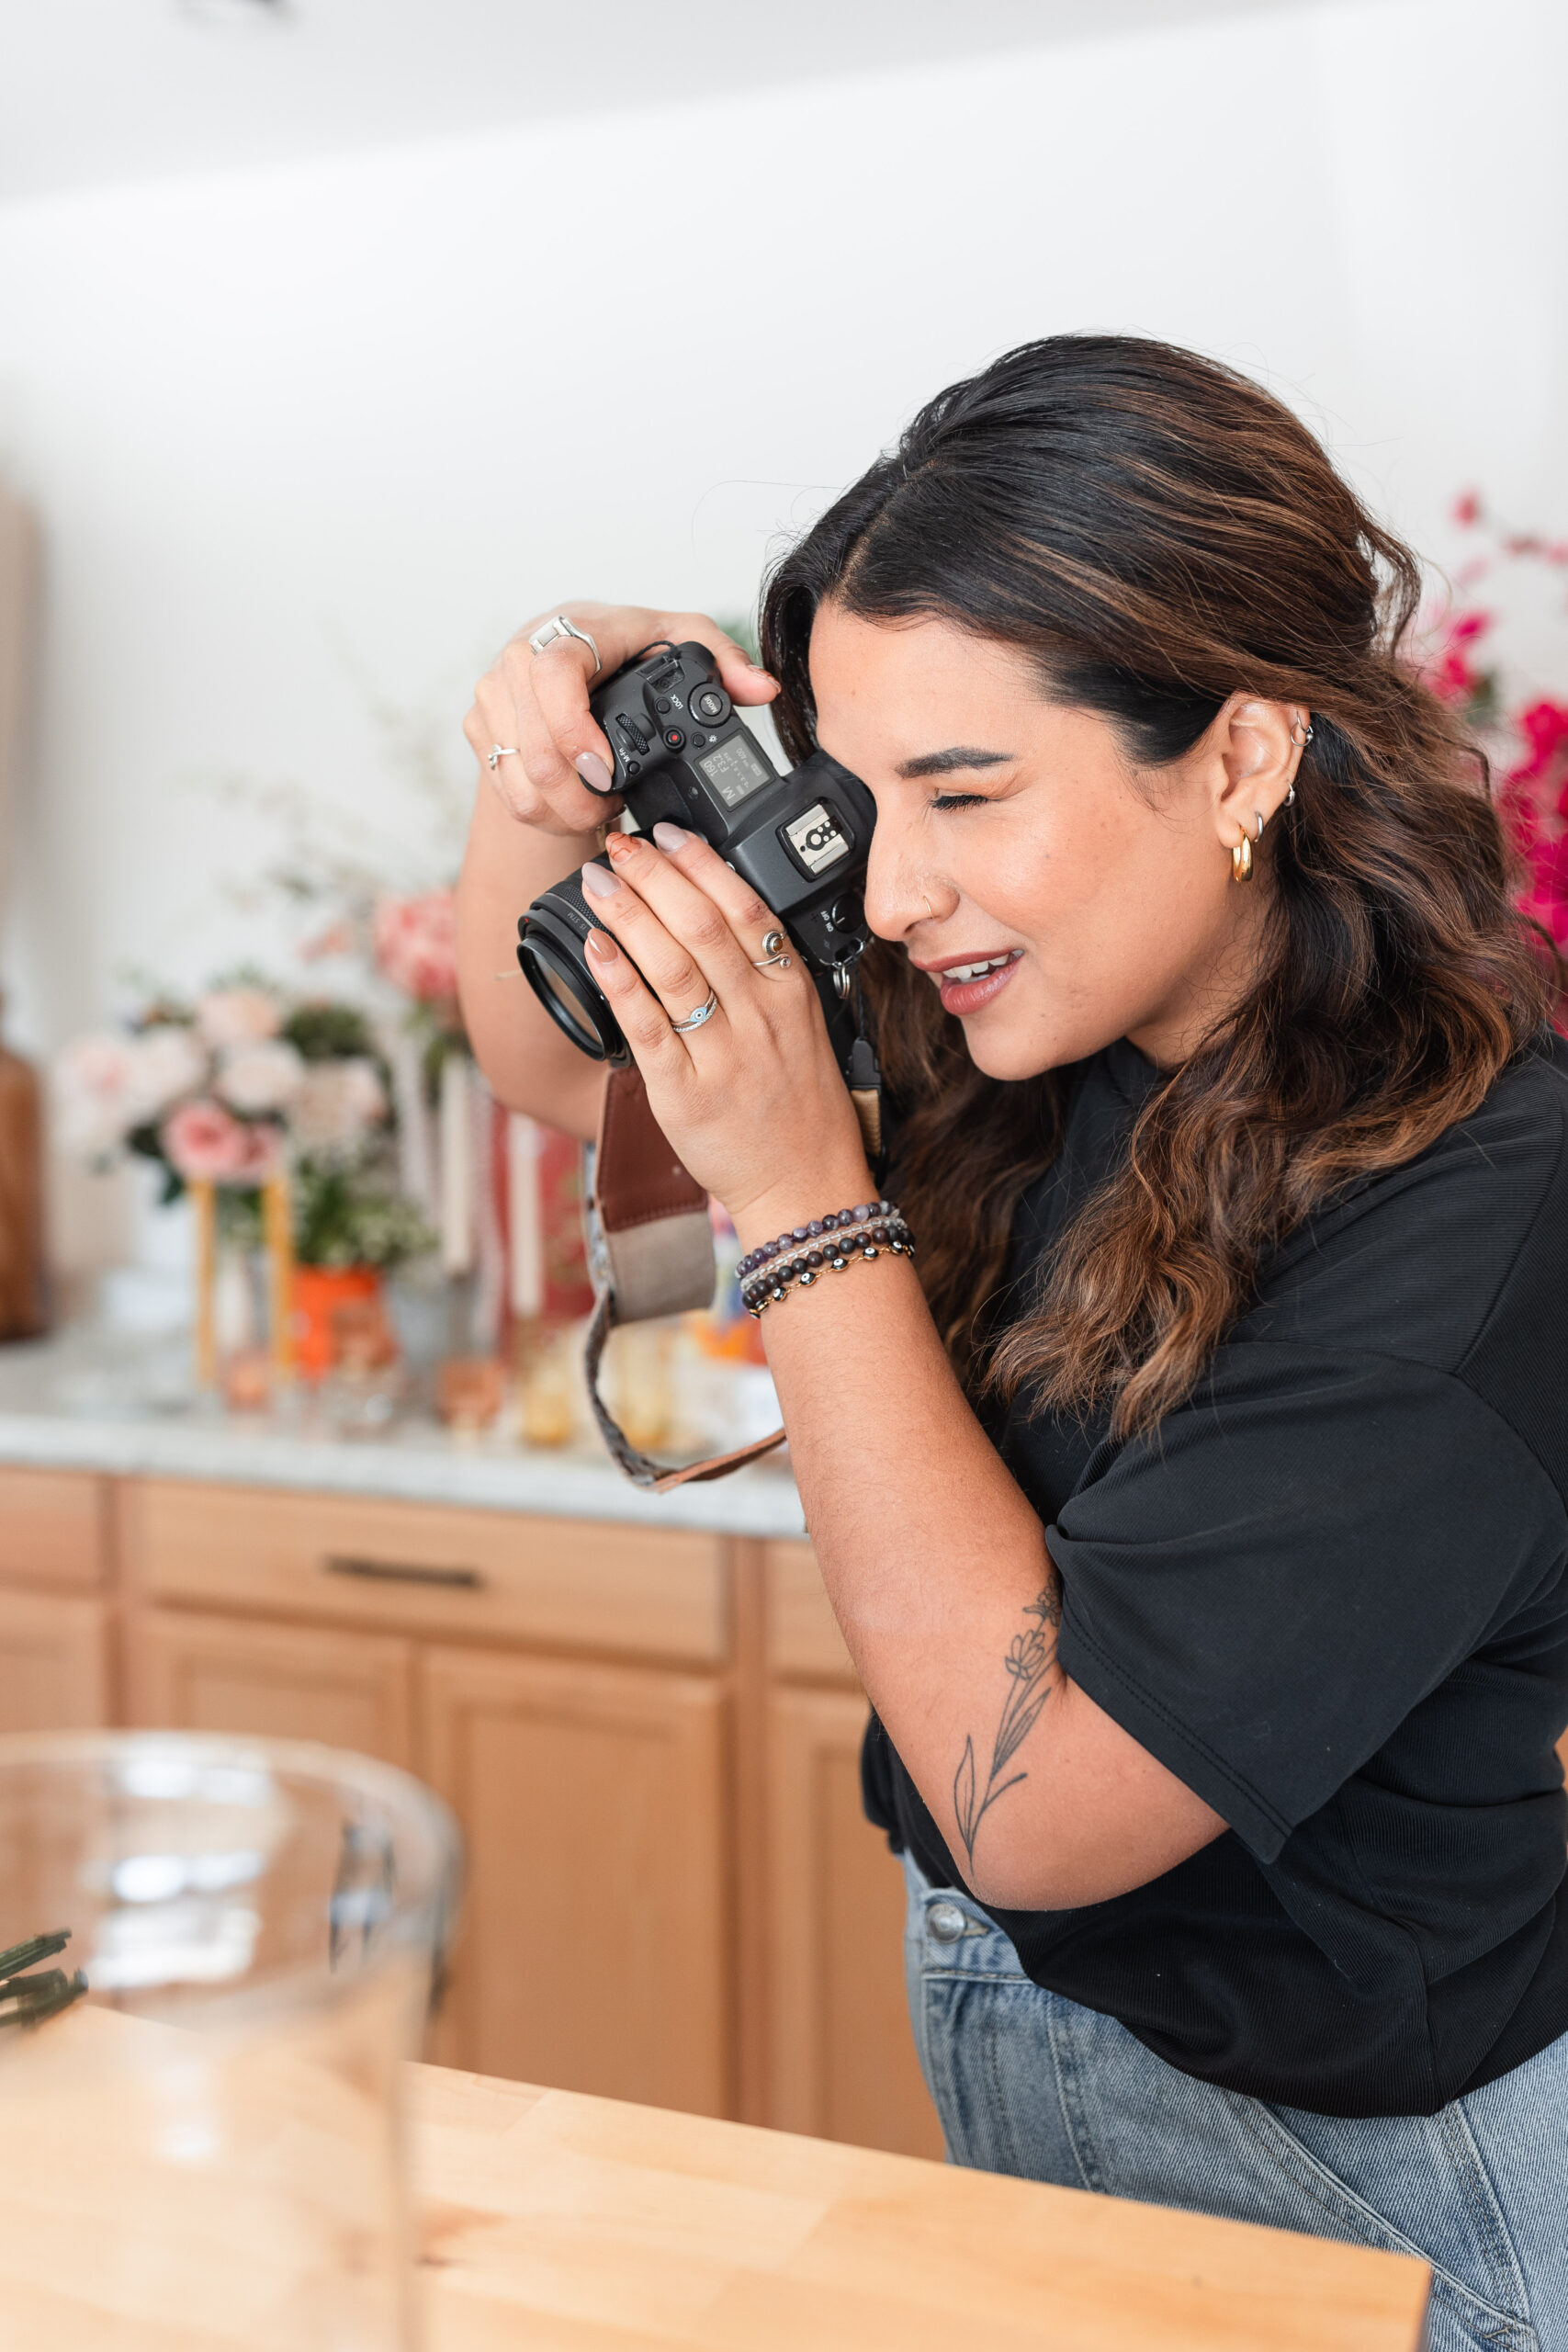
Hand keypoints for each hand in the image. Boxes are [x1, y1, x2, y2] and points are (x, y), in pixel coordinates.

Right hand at [463, 604, 777, 837]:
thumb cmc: (621, 645)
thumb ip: (722, 660)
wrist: (560, 650)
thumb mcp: (677, 639)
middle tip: (616, 803)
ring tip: (600, 805)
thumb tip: (761, 690)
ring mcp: (491, 695)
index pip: (553, 675)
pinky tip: (573, 804)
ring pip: (519, 781)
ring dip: (564, 810)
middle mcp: (517, 659)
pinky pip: (507, 793)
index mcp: (567, 631)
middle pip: (534, 747)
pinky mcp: (479, 728)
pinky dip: (545, 813)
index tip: (605, 770)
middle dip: (581, 794)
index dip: (575, 730)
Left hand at [577, 824, 873, 1244]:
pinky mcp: (684, 1091)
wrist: (805, 1187)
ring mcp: (722, 1053)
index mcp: (790, 992)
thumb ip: (764, 974)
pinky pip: (647, 1024)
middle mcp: (759, 1016)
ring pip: (671, 965)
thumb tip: (710, 913)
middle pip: (701, 925)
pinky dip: (619, 979)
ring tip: (598, 882)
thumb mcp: (803, 1027)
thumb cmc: (800, 1109)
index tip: (666, 833)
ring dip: (628, 914)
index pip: (746, 908)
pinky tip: (596, 946)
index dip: (700, 863)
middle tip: (617, 846)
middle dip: (653, 876)